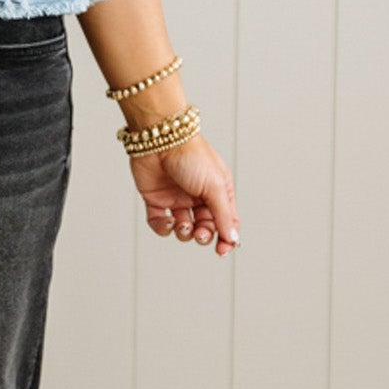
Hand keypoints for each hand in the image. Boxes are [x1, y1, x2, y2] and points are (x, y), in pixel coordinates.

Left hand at [128, 133, 240, 256]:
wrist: (160, 138)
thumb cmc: (191, 155)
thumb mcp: (214, 186)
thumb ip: (223, 215)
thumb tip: (233, 239)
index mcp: (218, 190)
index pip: (226, 221)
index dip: (226, 238)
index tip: (223, 250)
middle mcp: (198, 196)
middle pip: (205, 227)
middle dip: (203, 235)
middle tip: (200, 234)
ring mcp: (177, 198)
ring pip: (183, 228)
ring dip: (184, 233)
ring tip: (182, 225)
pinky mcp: (156, 199)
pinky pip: (160, 222)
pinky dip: (163, 228)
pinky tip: (166, 222)